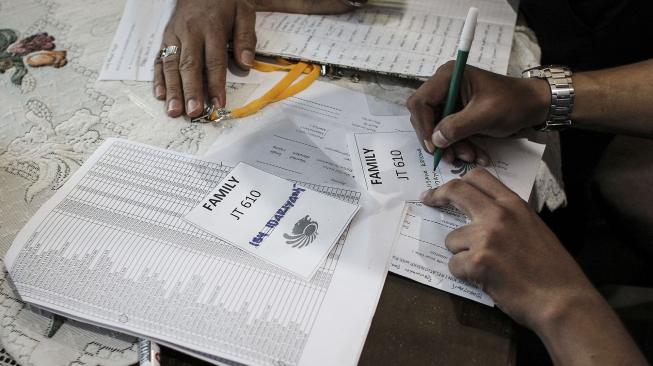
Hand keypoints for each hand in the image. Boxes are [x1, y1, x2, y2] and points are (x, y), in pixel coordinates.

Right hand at [154, 0, 353, 117]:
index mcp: (211, 27)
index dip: (215, 84)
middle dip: (190, 91)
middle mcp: (190, 33)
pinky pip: (159, 59)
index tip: (218, 104)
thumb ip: (246, 37)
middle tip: (192, 112)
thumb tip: (246, 63)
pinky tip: (160, 95)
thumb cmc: (225, 3)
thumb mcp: (243, 12)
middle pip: (189, 66)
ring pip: (171, 65)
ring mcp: (174, 36)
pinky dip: (158, 78)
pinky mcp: (165, 39)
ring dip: (172, 89)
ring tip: (174, 111)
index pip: (214, 60)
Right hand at [407, 62, 550, 162]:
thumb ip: (458, 126)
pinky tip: (474, 154)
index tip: (434, 146)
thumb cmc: (513, 103)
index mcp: (449, 76)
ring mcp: (449, 99)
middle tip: (451, 156)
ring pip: (436, 127)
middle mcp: (444, 85)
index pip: (421, 102)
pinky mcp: (456, 112)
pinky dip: (459, 144)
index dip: (424, 126)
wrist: (533, 105)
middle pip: (424, 116)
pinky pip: (448, 132)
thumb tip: (435, 140)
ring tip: (470, 157)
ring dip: (450, 145)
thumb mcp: (486, 115)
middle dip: (438, 138)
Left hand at [419, 168, 597, 330]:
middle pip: (456, 191)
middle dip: (437, 195)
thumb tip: (479, 215)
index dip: (456, 181)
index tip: (444, 189)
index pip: (478, 177)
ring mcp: (486, 237)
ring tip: (484, 267)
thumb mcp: (533, 229)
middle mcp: (498, 214)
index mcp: (514, 205)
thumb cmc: (552, 270)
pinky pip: (454, 265)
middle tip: (428, 201)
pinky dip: (464, 274)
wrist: (563, 301)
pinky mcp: (477, 261)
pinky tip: (485, 280)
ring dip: (460, 254)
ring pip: (451, 239)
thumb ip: (507, 217)